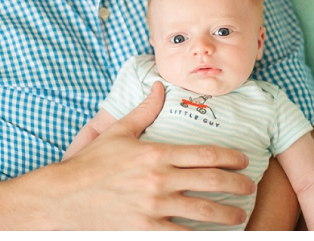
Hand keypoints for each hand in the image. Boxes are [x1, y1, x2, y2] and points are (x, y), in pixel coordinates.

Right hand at [41, 82, 255, 228]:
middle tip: (249, 186)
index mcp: (155, 153)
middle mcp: (159, 180)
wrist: (63, 199)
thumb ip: (144, 111)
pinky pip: (181, 235)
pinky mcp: (145, 230)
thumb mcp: (118, 133)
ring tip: (239, 215)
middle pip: (211, 181)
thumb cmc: (91, 165)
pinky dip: (200, 236)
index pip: (204, 153)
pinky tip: (213, 236)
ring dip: (227, 214)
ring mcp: (154, 207)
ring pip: (203, 211)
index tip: (243, 160)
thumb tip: (159, 86)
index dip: (230, 157)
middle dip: (237, 184)